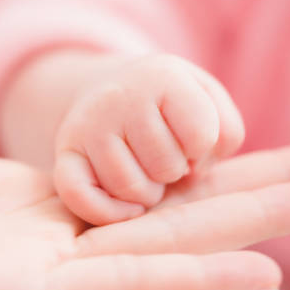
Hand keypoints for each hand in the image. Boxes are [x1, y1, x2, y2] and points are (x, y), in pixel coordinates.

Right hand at [54, 54, 244, 224]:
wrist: (111, 90)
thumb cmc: (169, 106)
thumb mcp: (209, 101)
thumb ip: (225, 133)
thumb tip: (195, 172)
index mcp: (163, 76)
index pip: (201, 135)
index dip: (203, 150)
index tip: (190, 140)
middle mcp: (119, 96)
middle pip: (166, 165)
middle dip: (173, 171)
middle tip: (164, 158)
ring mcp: (87, 124)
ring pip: (130, 188)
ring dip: (147, 193)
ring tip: (145, 172)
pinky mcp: (64, 152)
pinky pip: (80, 196)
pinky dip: (107, 213)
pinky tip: (126, 208)